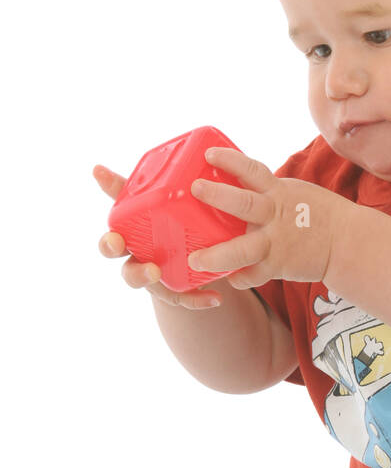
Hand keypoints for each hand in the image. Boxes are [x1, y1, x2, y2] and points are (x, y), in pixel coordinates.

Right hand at [93, 164, 222, 308]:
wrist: (181, 240)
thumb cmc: (154, 216)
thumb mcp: (143, 200)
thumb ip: (126, 187)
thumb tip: (96, 168)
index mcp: (128, 241)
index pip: (111, 246)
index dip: (110, 245)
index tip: (117, 240)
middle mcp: (139, 262)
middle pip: (129, 274)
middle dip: (137, 274)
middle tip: (152, 270)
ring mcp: (158, 279)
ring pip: (156, 289)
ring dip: (177, 291)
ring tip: (189, 286)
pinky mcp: (177, 289)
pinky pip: (186, 297)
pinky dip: (199, 299)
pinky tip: (215, 298)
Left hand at [185, 147, 342, 286]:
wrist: (347, 242)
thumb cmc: (318, 214)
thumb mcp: (294, 192)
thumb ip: (267, 190)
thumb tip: (235, 182)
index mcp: (279, 192)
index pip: (251, 170)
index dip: (229, 160)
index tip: (208, 155)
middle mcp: (275, 215)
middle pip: (242, 203)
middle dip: (217, 195)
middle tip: (195, 189)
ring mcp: (276, 242)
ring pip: (242, 249)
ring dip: (217, 255)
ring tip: (196, 260)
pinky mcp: (279, 266)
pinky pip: (255, 276)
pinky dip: (242, 278)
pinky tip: (231, 279)